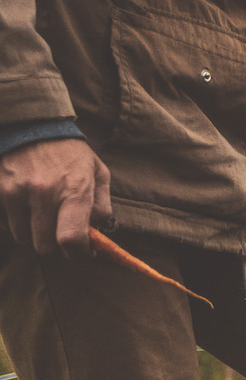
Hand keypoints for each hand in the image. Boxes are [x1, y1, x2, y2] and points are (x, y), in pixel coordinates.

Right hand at [0, 138, 111, 256]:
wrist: (33, 126)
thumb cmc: (71, 152)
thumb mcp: (98, 171)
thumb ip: (102, 203)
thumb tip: (99, 230)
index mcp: (75, 189)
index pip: (71, 238)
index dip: (76, 253)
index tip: (81, 253)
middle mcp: (46, 193)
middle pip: (45, 246)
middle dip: (55, 247)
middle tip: (61, 237)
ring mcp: (20, 192)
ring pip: (24, 238)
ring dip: (35, 235)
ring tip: (44, 220)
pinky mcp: (2, 190)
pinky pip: (10, 222)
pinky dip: (20, 222)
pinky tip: (29, 207)